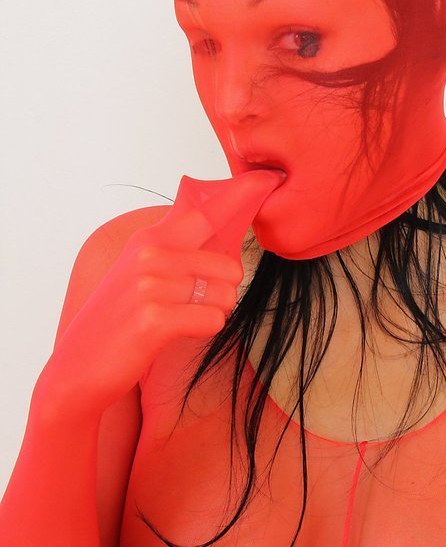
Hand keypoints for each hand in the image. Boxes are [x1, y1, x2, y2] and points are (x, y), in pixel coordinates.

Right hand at [36, 170, 281, 416]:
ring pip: (226, 296)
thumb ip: (179, 246)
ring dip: (212, 313)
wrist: (78, 367)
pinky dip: (204, 331)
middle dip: (223, 291)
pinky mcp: (154, 320)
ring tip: (178, 319)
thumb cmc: (118, 320)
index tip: (266, 179)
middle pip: (230, 265)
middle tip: (190, 305)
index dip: (242, 195)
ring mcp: (150, 285)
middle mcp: (150, 254)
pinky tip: (175, 333)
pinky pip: (214, 320)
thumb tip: (226, 223)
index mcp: (149, 238)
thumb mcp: (142, 270)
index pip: (207, 212)